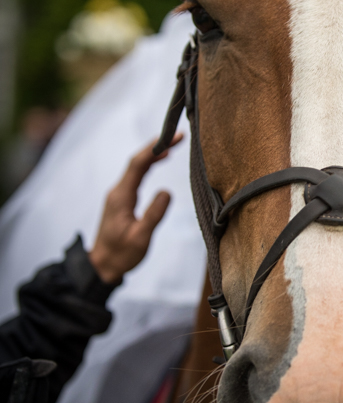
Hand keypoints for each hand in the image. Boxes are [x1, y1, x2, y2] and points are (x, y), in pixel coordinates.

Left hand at [89, 136, 182, 283]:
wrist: (102, 266)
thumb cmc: (121, 254)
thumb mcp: (140, 238)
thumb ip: (153, 215)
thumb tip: (166, 192)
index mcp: (121, 196)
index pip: (138, 164)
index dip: (156, 148)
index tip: (175, 138)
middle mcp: (118, 191)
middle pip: (137, 161)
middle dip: (157, 146)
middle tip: (179, 137)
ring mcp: (119, 194)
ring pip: (136, 167)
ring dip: (153, 154)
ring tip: (173, 145)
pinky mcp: (122, 200)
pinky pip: (136, 175)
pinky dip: (149, 165)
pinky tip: (159, 162)